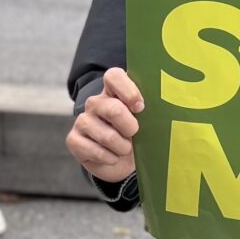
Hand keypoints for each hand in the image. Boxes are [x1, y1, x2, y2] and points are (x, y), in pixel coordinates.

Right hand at [68, 68, 143, 184]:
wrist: (123, 162)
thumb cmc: (139, 136)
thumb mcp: (148, 121)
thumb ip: (152, 109)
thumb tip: (165, 107)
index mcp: (113, 91)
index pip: (113, 76)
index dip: (129, 91)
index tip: (140, 107)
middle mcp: (95, 103)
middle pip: (113, 109)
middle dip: (130, 127)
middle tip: (135, 133)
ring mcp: (82, 120)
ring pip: (106, 135)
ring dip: (122, 148)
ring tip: (125, 149)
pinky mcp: (74, 140)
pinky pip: (96, 151)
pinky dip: (111, 159)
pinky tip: (112, 157)